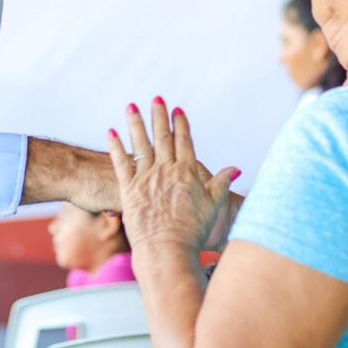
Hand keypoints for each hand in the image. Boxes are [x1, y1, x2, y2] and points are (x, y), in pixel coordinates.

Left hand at [107, 97, 238, 252]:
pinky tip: (111, 132)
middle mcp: (166, 170)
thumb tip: (236, 168)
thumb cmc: (193, 232)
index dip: (181, 124)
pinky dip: (115, 146)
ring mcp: (146, 178)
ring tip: (131, 106)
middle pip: (162, 137)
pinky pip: (120, 162)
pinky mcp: (129, 189)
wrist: (167, 250)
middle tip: (156, 98)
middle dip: (159, 116)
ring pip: (140, 144)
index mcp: (187, 172)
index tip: (177, 110)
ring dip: (135, 123)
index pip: (184, 141)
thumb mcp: (213, 206)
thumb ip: (221, 184)